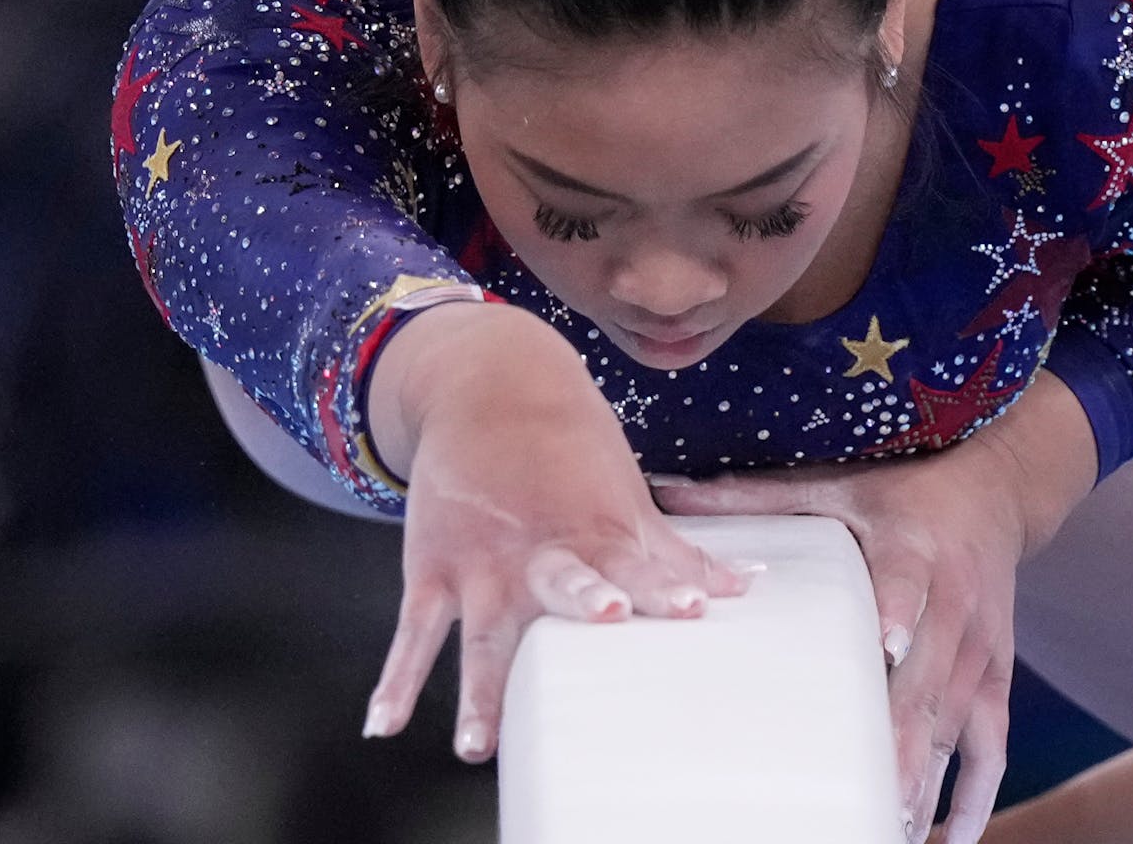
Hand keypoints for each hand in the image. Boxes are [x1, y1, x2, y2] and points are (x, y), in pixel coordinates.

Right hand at [361, 302, 754, 758]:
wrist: (489, 386)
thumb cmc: (573, 452)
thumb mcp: (627, 497)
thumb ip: (679, 554)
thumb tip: (749, 587)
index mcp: (598, 532)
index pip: (641, 565)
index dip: (667, 585)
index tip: (694, 606)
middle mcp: (543, 551)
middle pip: (567, 584)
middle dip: (586, 602)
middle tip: (606, 618)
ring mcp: (485, 564)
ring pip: (484, 633)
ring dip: (480, 689)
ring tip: (477, 746)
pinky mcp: (435, 571)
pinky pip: (414, 632)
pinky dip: (396, 679)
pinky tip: (384, 723)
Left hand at [652, 434, 1051, 843]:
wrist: (995, 496)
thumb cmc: (901, 491)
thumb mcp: (834, 485)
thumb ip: (755, 498)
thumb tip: (671, 491)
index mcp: (912, 551)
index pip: (906, 585)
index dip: (898, 616)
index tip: (886, 650)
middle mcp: (952, 606)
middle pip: (927, 680)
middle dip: (901, 741)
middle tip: (872, 796)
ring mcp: (978, 650)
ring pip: (953, 725)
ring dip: (928, 781)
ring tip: (893, 829)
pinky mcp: (994, 677)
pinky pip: (991, 746)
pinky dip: (975, 795)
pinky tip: (951, 838)